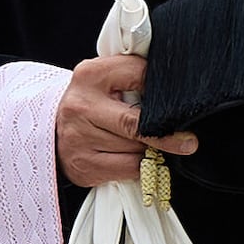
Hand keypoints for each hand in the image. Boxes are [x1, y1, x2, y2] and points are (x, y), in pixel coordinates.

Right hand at [57, 48, 194, 188]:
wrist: (55, 130)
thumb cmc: (91, 102)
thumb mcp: (106, 78)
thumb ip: (133, 74)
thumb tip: (174, 86)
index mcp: (91, 75)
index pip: (138, 75)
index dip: (160, 91)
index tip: (180, 101)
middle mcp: (81, 106)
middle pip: (135, 123)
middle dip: (166, 135)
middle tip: (188, 142)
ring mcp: (80, 138)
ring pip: (135, 149)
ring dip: (149, 150)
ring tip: (145, 144)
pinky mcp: (84, 165)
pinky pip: (128, 169)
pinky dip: (140, 166)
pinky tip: (136, 158)